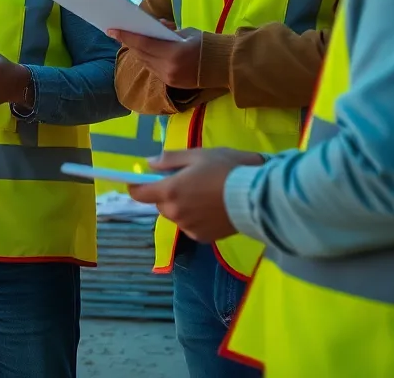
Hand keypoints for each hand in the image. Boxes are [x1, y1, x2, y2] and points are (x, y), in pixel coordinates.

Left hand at [108, 20, 204, 89]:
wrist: (226, 66)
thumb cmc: (207, 44)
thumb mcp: (188, 32)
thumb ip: (168, 30)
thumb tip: (153, 25)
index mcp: (174, 53)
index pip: (143, 43)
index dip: (126, 35)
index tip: (111, 29)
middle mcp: (169, 68)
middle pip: (141, 54)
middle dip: (129, 42)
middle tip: (117, 32)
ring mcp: (169, 78)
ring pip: (145, 63)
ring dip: (137, 51)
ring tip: (129, 40)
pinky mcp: (171, 84)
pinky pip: (153, 70)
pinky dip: (147, 60)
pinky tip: (143, 51)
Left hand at [127, 148, 266, 242]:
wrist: (257, 196)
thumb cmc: (227, 169)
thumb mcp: (198, 155)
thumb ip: (170, 159)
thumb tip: (149, 163)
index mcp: (170, 190)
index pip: (139, 193)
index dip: (137, 186)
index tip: (140, 180)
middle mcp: (175, 212)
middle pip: (159, 204)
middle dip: (167, 194)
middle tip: (186, 182)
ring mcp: (188, 227)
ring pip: (175, 215)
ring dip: (181, 207)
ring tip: (203, 195)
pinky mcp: (202, 237)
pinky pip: (190, 226)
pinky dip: (195, 218)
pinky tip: (212, 209)